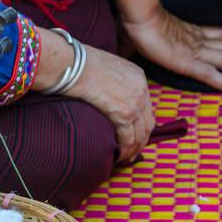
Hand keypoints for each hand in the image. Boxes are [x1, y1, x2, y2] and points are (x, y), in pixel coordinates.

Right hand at [67, 45, 155, 162]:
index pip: (145, 104)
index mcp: (138, 76)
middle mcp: (141, 89)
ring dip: (134, 149)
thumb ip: (109, 80)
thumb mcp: (103, 66)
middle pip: (148, 122)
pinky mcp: (124, 114)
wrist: (73, 63)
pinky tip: (118, 156)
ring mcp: (135, 102)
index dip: (140, 122)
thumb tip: (100, 91)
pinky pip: (128, 138)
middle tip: (133, 151)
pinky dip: (124, 150)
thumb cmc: (78, 63)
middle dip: (142, 140)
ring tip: (126, 158)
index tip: (134, 133)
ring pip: (141, 133)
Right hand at [122, 7, 221, 93]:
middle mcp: (198, 40)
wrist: (138, 20)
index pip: (220, 35)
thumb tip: (123, 51)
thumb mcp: (144, 34)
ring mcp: (195, 51)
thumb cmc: (137, 24)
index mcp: (189, 32)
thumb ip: (140, 43)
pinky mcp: (188, 63)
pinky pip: (213, 74)